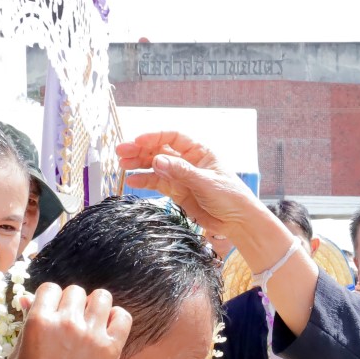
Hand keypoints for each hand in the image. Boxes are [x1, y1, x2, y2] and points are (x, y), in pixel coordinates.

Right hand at [10, 283, 129, 358]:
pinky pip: (122, 316)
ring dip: (97, 306)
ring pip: (101, 297)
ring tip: (93, 322)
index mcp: (39, 321)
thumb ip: (27, 324)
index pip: (50, 288)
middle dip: (74, 304)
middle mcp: (66, 323)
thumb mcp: (18, 354)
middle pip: (76, 291)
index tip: (56, 313)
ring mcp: (90, 335)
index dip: (52, 300)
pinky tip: (109, 329)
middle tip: (74, 322)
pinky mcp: (110, 348)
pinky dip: (117, 318)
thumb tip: (29, 299)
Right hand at [120, 132, 271, 250]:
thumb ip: (180, 171)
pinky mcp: (177, 192)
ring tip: (122, 165)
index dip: (154, 137)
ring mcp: (181, 176)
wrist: (238, 222)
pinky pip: (157, 183)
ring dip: (139, 164)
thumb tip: (156, 160)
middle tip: (121, 152)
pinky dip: (144, 181)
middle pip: (160, 150)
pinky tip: (132, 180)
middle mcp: (188, 161)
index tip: (138, 141)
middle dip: (140, 150)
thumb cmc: (230, 196)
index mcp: (199, 151)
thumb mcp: (206, 182)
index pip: (173, 138)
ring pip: (155, 166)